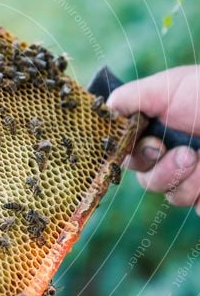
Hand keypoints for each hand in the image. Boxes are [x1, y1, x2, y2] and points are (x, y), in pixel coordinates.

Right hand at [107, 65, 199, 212]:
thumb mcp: (169, 86)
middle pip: (146, 180)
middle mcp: (173, 154)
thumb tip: (105, 107)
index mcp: (158, 130)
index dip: (133, 155)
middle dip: (163, 170)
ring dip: (187, 181)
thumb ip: (132, 97)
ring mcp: (194, 176)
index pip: (128, 154)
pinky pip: (198, 209)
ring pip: (172, 196)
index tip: (151, 146)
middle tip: (187, 155)